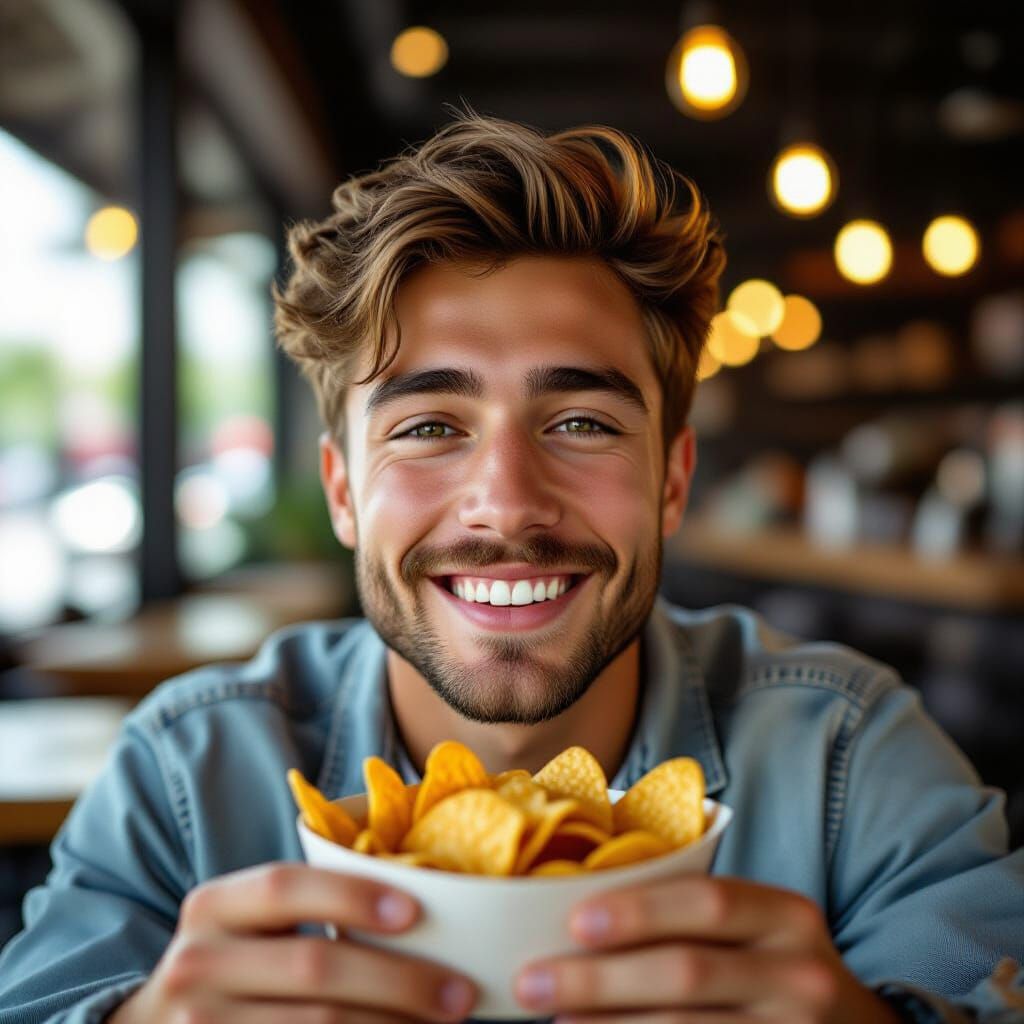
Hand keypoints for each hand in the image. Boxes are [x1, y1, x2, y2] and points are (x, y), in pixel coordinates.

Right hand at [107, 861, 476, 1023]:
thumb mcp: (249, 921)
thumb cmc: (234, 959)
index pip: (285, 887)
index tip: (415, 912)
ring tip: (447, 1023)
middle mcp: (199, 963)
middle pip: (313, 967)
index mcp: (214, 905)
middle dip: (399, 981)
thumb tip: (426, 907)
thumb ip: (308, 903)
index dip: (350, 896)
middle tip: (462, 995)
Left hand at [514, 876, 902, 1023]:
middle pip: (688, 971)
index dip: (639, 909)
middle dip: (600, 979)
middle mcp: (801, 973)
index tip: (573, 919)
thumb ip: (693, 916)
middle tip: (531, 982)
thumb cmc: (774, 967)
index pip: (707, 901)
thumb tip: (577, 915)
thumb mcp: (757, 928)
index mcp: (786, 913)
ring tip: (554, 1020)